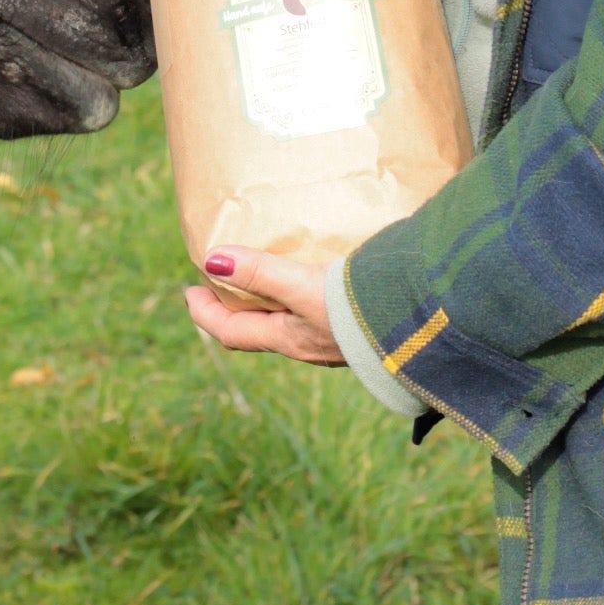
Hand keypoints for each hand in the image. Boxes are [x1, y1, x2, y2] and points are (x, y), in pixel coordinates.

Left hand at [183, 247, 343, 366]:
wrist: (414, 320)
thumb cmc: (355, 307)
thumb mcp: (300, 287)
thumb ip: (259, 273)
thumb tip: (211, 261)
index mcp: (286, 339)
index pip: (230, 331)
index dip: (205, 313)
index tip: (189, 291)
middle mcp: (303, 343)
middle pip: (253, 326)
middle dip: (232, 305)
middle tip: (221, 276)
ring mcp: (327, 336)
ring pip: (281, 318)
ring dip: (263, 297)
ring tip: (259, 268)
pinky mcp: (349, 323)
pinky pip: (307, 308)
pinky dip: (292, 290)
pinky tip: (305, 269)